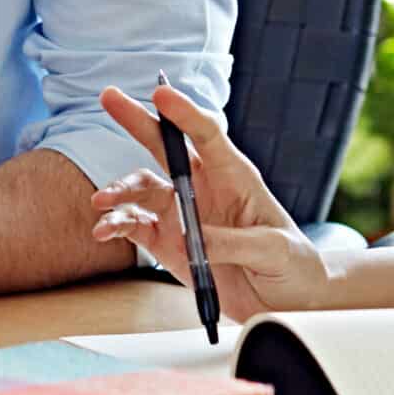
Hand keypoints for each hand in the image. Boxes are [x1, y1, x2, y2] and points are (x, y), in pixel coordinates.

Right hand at [89, 82, 334, 318]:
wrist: (288, 300)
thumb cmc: (292, 262)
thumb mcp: (272, 249)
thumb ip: (232, 241)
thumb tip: (190, 239)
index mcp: (234, 176)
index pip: (207, 135)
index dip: (183, 113)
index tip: (160, 94)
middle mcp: (203, 188)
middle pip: (165, 147)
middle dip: (137, 121)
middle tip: (109, 97)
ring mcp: (182, 214)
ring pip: (142, 189)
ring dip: (120, 190)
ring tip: (101, 201)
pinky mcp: (169, 243)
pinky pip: (136, 227)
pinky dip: (116, 225)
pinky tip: (104, 230)